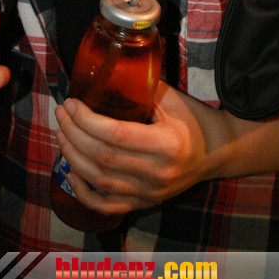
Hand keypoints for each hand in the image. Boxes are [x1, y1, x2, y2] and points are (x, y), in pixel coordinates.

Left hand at [54, 81, 230, 216]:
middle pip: (104, 158)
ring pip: (101, 181)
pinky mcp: (145, 203)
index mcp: (167, 145)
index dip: (87, 120)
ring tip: (61, 134)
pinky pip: (108, 206)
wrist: (217, 151)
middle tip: (61, 113)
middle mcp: (158, 174)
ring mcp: (151, 193)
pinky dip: (85, 193)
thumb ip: (139, 87)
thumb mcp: (170, 98)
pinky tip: (70, 174)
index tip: (71, 103)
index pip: (117, 135)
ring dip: (74, 157)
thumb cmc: (193, 119)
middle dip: (74, 134)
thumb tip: (104, 72)